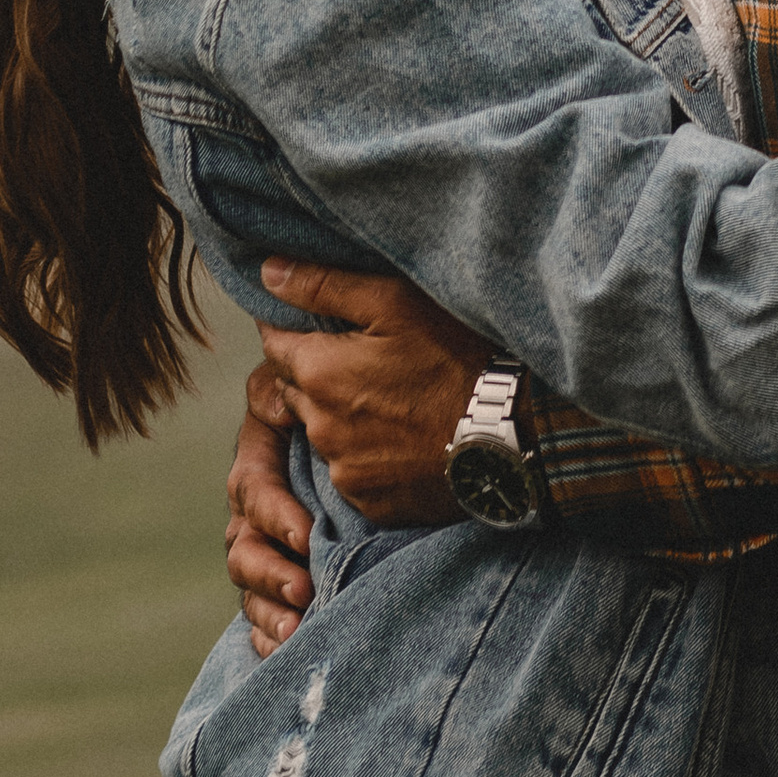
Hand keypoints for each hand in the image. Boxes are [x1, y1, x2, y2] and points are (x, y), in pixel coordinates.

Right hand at [227, 355, 315, 654]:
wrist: (386, 420)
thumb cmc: (345, 400)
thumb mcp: (308, 385)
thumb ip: (286, 392)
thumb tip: (278, 400)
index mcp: (260, 459)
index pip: (252, 489)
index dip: (274, 514)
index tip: (306, 535)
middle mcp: (258, 507)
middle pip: (243, 547)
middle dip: (269, 574)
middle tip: (302, 591)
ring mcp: (270, 546)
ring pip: (251, 585)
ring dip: (269, 610)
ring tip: (296, 630)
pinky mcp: (286, 577)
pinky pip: (265, 613)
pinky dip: (270, 634)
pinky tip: (286, 648)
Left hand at [257, 258, 486, 528]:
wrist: (509, 433)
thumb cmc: (457, 357)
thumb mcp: (394, 303)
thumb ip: (324, 286)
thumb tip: (268, 273)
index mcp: (318, 372)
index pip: (275, 344)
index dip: (294, 330)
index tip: (320, 325)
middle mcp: (320, 426)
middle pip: (296, 390)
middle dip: (315, 373)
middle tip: (363, 361)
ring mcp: (344, 471)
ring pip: (323, 433)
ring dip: (340, 416)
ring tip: (389, 400)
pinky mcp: (371, 502)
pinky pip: (352, 472)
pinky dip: (365, 455)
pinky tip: (400, 438)